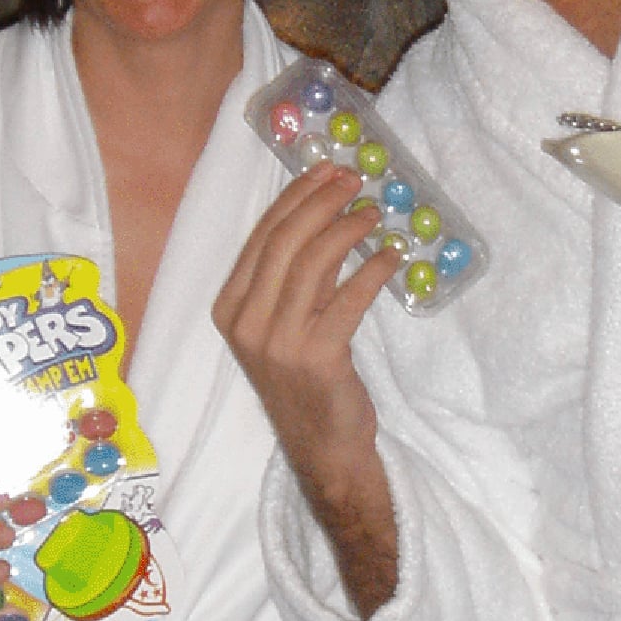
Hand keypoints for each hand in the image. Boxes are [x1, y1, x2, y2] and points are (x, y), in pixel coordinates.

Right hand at [214, 163, 401, 614]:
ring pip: (312, 264)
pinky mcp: (315, 357)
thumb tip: (329, 217)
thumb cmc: (307, 383)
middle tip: (354, 179)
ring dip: (348, 229)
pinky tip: (392, 256)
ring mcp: (277, 342)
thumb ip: (300, 277)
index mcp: (229, 309)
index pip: (261, 238)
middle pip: (284, 243)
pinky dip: (373, 271)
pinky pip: (348, 299)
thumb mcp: (290, 323)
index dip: (295, 197)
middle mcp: (245, 323)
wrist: (323, 449)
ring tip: (374, 212)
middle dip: (321, 202)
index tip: (326, 171)